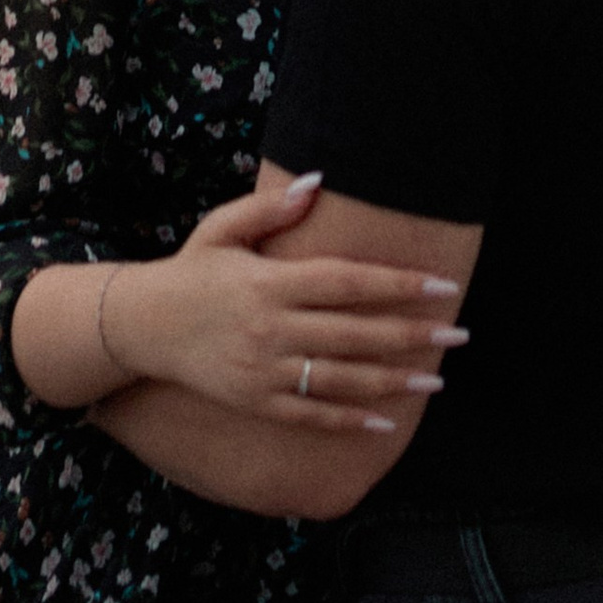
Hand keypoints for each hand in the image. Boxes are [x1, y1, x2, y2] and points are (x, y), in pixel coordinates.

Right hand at [99, 175, 466, 433]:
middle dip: (413, 333)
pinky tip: (387, 421)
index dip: (397, 285)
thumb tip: (318, 180)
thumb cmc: (190, 271)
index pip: (347, 283)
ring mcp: (265, 370)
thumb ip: (270, 208)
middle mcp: (272, 328)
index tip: (441, 285)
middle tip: (461, 333)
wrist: (141, 326)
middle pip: (356, 333)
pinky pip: (312, 414)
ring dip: (394, 379)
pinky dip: (351, 420)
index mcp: (270, 282)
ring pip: (342, 378)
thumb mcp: (221, 228)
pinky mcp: (257, 401)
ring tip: (437, 378)